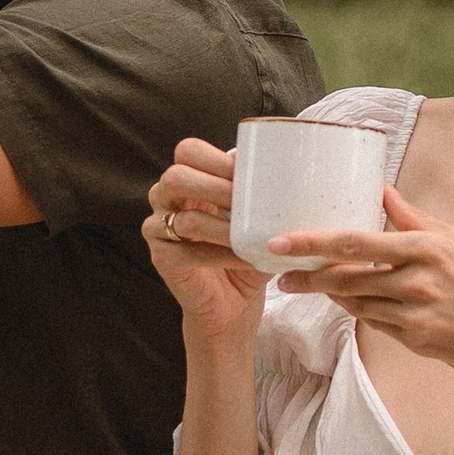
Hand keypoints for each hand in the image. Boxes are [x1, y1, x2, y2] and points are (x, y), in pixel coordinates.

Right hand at [143, 140, 267, 342]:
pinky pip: (189, 252)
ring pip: (183, 217)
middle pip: (176, 176)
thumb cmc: (246, 252)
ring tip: (249, 235)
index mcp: (188, 180)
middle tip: (244, 202)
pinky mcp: (161, 258)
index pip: (188, 151)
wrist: (233, 303)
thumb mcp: (257, 219)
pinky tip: (246, 258)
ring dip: (222, 226)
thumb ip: (263, 195)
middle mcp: (165, 199)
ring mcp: (158, 229)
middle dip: (214, 186)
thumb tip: (296, 172)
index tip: (248, 174)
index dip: (216, 159)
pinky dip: (222, 254)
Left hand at [274, 185, 453, 381]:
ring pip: (357, 303)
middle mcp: (417, 281)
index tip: (280, 242)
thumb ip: (417, 220)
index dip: (312, 242)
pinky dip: (360, 311)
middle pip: (346, 277)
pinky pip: (377, 323)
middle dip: (308, 276)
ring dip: (329, 294)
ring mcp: (416, 315)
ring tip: (305, 285)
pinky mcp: (417, 341)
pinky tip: (349, 302)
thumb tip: (385, 191)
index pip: (356, 243)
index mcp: (427, 248)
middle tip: (280, 274)